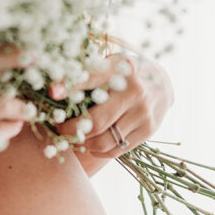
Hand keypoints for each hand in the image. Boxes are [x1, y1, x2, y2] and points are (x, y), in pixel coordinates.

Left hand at [53, 52, 173, 156]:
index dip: (71, 86)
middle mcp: (135, 91)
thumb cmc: (124, 74)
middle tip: (59, 127)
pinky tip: (90, 144)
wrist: (161, 84)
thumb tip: (53, 87)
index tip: (53, 92)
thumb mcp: (109, 63)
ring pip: (103, 141)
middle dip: (70, 129)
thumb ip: (87, 73)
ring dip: (82, 143)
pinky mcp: (148, 130)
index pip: (93, 78)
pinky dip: (97, 151)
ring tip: (73, 137)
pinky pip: (115, 150)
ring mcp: (143, 113)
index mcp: (121, 68)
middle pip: (96, 121)